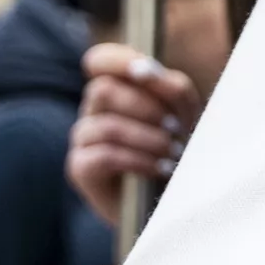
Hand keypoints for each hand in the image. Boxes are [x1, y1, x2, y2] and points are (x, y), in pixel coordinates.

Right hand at [70, 45, 200, 223]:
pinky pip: (104, 155)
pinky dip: (138, 161)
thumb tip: (145, 70)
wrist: (172, 204)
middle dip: (147, 108)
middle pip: (102, 90)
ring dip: (148, 139)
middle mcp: (94, 111)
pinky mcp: (80, 168)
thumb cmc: (179, 153)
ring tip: (173, 155)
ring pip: (106, 125)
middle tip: (176, 130)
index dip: (118, 60)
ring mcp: (83, 140)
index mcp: (118, 90)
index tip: (146, 72)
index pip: (100, 60)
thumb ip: (171, 88)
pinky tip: (159, 169)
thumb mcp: (184, 116)